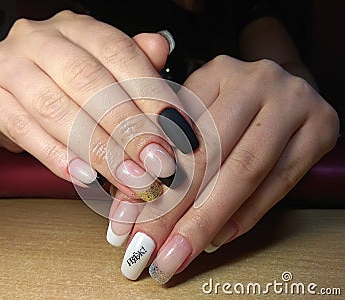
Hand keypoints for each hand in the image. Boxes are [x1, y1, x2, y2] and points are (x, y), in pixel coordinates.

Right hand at [0, 11, 195, 198]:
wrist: (10, 81)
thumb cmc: (65, 77)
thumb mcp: (101, 64)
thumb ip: (132, 60)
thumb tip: (160, 49)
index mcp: (76, 28)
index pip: (119, 54)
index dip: (150, 93)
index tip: (176, 131)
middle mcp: (39, 39)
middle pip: (88, 82)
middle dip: (127, 127)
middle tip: (156, 162)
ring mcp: (8, 65)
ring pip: (56, 108)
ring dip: (97, 148)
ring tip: (128, 177)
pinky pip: (23, 129)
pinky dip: (56, 156)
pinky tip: (84, 176)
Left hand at [107, 55, 339, 282]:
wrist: (287, 92)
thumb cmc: (232, 107)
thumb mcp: (194, 111)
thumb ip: (161, 148)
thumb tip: (128, 208)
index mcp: (216, 72)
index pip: (175, 133)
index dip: (150, 182)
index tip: (127, 222)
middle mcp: (256, 81)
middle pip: (210, 154)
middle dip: (175, 209)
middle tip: (148, 247)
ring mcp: (293, 102)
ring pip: (245, 171)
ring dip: (208, 220)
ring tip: (179, 252)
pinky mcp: (321, 128)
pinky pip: (280, 182)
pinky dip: (246, 215)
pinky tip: (218, 237)